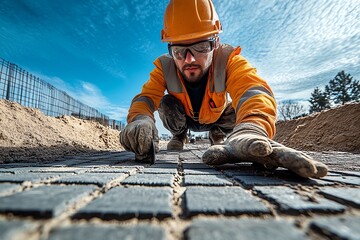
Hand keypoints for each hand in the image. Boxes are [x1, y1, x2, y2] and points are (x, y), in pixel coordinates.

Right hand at [120, 115, 158, 161]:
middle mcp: (133, 126)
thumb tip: (156, 151)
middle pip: (133, 140)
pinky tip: (133, 148)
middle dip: (137, 149)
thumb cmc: (149, 129)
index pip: (141, 138)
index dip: (143, 147)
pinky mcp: (122, 132)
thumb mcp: (155, 134)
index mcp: (143, 125)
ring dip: (132, 149)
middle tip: (141, 153)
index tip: (144, 152)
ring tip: (137, 150)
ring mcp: (126, 129)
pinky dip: (127, 147)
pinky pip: (123, 142)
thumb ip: (155, 142)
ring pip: (127, 142)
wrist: (142, 122)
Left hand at [202, 123, 327, 177]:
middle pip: (281, 154)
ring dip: (303, 164)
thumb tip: (206, 159)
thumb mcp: (227, 149)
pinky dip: (311, 167)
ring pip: (293, 158)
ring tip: (317, 171)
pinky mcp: (286, 158)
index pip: (253, 145)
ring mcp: (279, 153)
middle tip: (306, 167)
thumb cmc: (238, 146)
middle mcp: (269, 149)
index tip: (262, 148)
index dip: (257, 146)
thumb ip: (218, 153)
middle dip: (292, 160)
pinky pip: (298, 163)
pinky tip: (323, 172)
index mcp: (251, 145)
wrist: (252, 133)